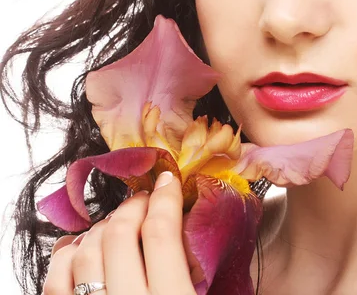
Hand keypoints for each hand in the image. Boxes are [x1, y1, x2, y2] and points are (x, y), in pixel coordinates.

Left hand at [43, 171, 196, 294]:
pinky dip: (65, 257)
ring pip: (84, 253)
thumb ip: (192, 270)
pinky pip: (55, 281)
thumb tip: (187, 226)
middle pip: (119, 235)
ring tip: (115, 223)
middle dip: (132, 206)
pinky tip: (79, 248)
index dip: (165, 199)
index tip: (169, 182)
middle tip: (144, 199)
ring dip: (100, 228)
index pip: (160, 234)